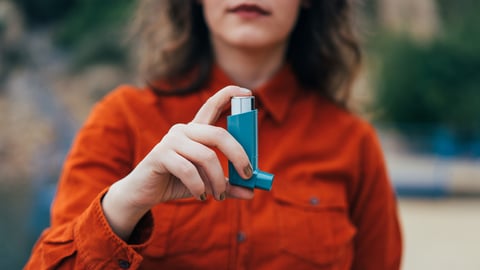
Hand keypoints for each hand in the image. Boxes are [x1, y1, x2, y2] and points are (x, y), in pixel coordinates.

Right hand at [102, 86, 253, 239]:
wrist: (143, 193)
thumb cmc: (176, 182)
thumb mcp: (206, 183)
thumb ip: (227, 185)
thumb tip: (250, 192)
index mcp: (197, 131)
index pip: (213, 105)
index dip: (230, 95)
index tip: (248, 93)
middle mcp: (185, 130)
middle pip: (219, 134)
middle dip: (238, 155)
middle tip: (248, 175)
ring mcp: (172, 140)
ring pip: (206, 156)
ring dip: (217, 181)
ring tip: (218, 196)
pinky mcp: (160, 155)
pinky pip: (188, 170)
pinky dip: (199, 186)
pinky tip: (200, 196)